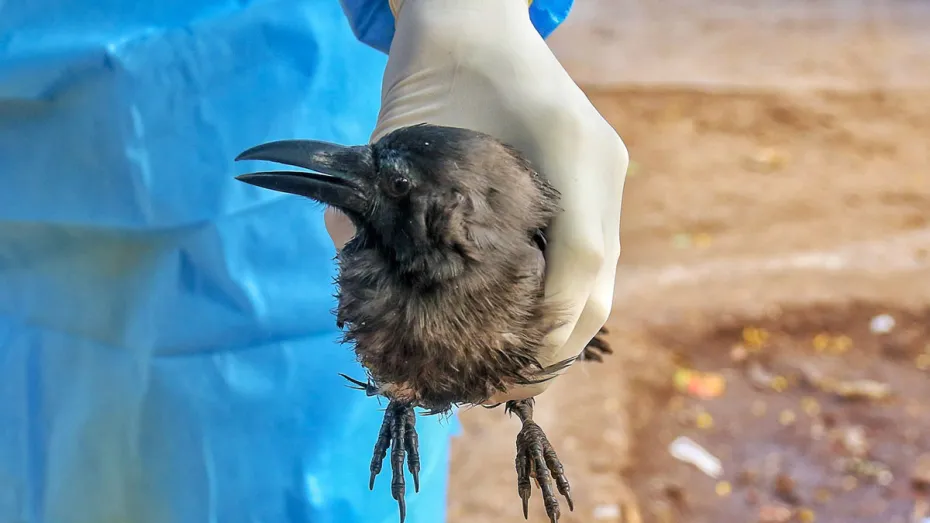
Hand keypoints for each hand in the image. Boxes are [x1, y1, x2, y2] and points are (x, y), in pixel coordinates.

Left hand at [326, 0, 628, 402]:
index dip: (550, 320)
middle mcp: (597, 165)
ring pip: (603, 276)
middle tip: (507, 391)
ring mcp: (601, 174)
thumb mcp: (401, 128)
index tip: (506, 364)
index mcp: (566, 145)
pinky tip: (529, 331)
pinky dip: (565, 301)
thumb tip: (350, 261)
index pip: (581, 254)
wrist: (471, 23)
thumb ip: (382, 197)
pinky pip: (592, 256)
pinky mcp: (591, 184)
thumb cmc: (433, 69)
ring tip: (518, 376)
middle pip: (602, 279)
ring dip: (565, 333)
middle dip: (558, 346)